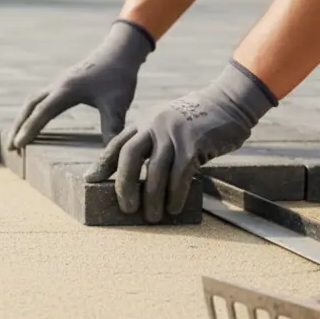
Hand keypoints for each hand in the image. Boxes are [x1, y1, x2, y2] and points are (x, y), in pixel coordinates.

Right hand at [8, 20, 154, 149]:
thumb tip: (110, 153)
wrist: (120, 51)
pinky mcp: (62, 83)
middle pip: (29, 106)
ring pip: (32, 101)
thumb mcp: (117, 104)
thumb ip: (112, 127)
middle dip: (18, 127)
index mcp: (67, 90)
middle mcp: (57, 85)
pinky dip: (31, 112)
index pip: (42, 111)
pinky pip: (39, 98)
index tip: (17, 145)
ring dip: (22, 120)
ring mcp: (58, 82)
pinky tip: (33, 122)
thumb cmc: (119, 76)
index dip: (29, 129)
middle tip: (9, 149)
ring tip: (16, 139)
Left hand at [84, 62, 277, 222]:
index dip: (103, 164)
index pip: (117, 144)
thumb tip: (140, 183)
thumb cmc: (198, 122)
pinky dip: (175, 194)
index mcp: (144, 121)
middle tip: (126, 208)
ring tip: (151, 217)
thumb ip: (153, 145)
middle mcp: (154, 125)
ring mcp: (174, 133)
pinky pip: (180, 174)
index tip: (90, 181)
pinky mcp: (194, 143)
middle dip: (124, 184)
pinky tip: (174, 207)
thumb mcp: (168, 125)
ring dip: (152, 197)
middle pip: (129, 156)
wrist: (230, 101)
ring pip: (155, 170)